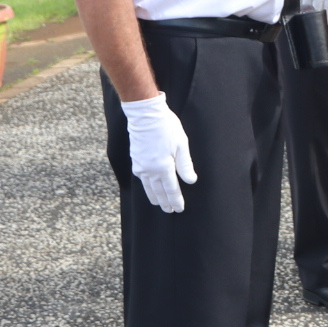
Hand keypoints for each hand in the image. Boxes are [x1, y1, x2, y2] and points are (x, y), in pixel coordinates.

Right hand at [121, 95, 196, 212]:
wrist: (145, 115)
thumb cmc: (166, 127)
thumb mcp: (181, 144)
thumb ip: (185, 165)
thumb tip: (191, 181)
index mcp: (163, 167)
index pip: (171, 189)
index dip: (176, 200)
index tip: (180, 208)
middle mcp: (150, 170)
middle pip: (159, 191)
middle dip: (166, 202)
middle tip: (170, 211)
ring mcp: (141, 166)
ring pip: (149, 187)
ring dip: (155, 197)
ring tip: (160, 205)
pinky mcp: (136, 160)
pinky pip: (141, 179)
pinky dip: (146, 187)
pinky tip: (149, 189)